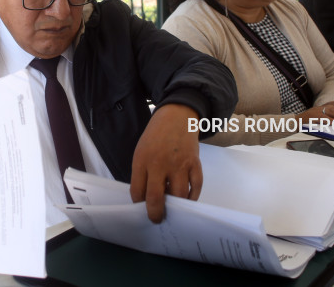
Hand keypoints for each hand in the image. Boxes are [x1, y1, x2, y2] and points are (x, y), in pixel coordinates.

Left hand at [129, 104, 201, 223]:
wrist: (178, 115)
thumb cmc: (157, 135)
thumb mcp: (142, 150)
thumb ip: (142, 172)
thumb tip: (145, 197)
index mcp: (142, 160)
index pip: (137, 191)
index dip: (139, 204)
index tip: (142, 208)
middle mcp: (160, 163)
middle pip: (156, 197)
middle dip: (155, 214)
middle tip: (156, 219)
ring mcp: (179, 164)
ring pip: (178, 196)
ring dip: (176, 207)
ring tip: (173, 210)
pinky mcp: (195, 163)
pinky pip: (195, 187)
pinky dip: (192, 197)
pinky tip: (187, 200)